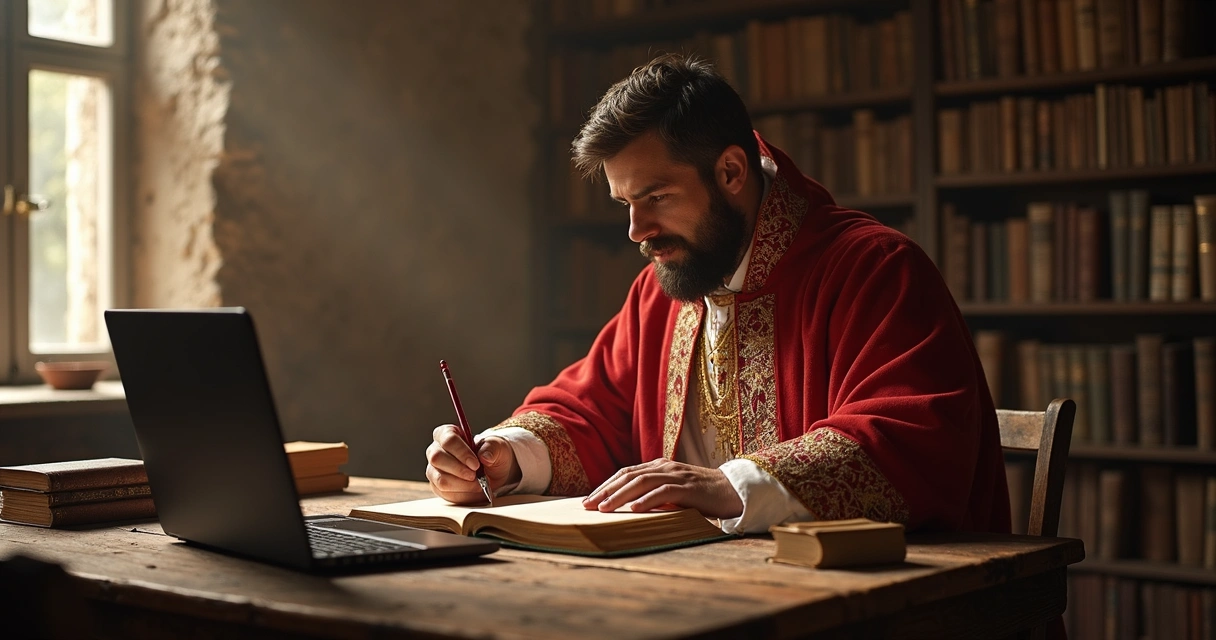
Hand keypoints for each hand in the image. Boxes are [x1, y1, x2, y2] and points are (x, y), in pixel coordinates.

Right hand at [425, 425, 519, 503]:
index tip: (475, 464)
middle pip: (437, 458)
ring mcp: (434, 469)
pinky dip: (461, 493)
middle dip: (459, 469)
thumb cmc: (492, 455)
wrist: (493, 473)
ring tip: (477, 484)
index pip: (448, 439)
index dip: (461, 452)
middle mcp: (436, 450)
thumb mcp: (498, 447)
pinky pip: (444, 492)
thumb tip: (484, 456)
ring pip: (440, 478)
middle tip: (475, 475)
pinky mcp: (437, 486)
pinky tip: (472, 489)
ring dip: (461, 484)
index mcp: (447, 433)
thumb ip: (492, 448)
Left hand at [581, 459, 743, 518]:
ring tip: (604, 509)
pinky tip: (634, 510)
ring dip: (620, 496)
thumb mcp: (673, 492)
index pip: (626, 473)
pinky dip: (648, 500)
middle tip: (587, 505)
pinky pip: (665, 492)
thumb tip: (628, 509)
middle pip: (628, 476)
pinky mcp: (689, 488)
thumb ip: (654, 495)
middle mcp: (665, 467)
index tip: (589, 499)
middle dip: (606, 490)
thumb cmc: (702, 495)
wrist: (735, 491)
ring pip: (642, 482)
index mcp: (659, 466)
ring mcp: (677, 475)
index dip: (606, 485)